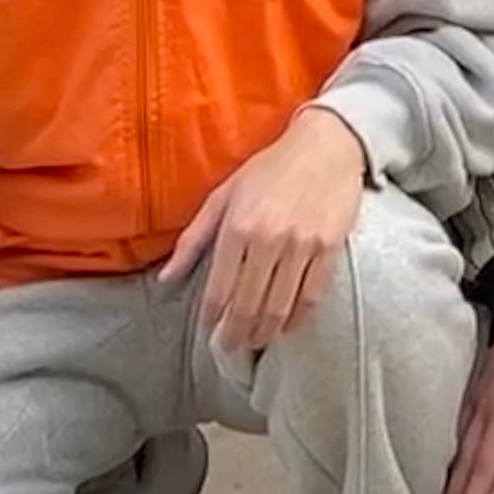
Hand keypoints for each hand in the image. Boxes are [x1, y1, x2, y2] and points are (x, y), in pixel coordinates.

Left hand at [163, 106, 370, 355]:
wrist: (327, 144)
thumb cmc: (270, 168)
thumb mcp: (224, 195)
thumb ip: (193, 238)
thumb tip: (165, 279)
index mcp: (236, 226)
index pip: (218, 290)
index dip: (211, 319)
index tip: (209, 333)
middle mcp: (267, 239)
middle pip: (247, 306)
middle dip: (236, 335)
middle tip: (231, 349)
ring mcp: (301, 245)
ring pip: (278, 307)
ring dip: (265, 333)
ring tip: (256, 342)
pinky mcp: (329, 247)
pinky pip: (311, 296)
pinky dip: (297, 320)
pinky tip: (288, 327)